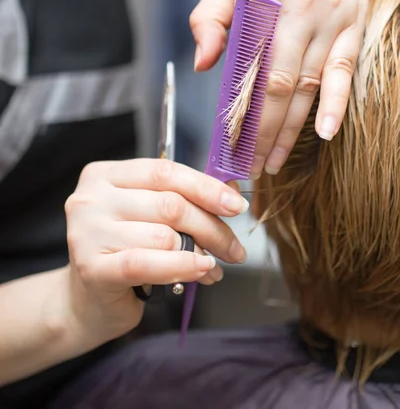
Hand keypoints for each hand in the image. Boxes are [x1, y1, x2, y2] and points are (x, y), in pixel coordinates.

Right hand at [63, 159, 248, 343]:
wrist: (89, 302)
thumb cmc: (125, 252)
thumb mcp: (152, 217)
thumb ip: (184, 199)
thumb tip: (231, 192)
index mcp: (107, 175)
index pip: (166, 171)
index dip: (207, 188)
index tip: (237, 206)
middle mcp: (91, 198)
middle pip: (170, 205)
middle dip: (212, 228)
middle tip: (234, 249)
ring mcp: (87, 232)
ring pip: (164, 236)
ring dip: (200, 254)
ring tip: (212, 267)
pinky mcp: (91, 267)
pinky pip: (148, 263)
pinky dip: (182, 267)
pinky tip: (203, 271)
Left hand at [190, 0, 377, 177]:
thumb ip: (213, 16)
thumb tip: (203, 65)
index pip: (244, 69)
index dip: (236, 113)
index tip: (225, 146)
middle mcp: (299, 9)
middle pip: (276, 87)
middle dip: (261, 134)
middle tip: (249, 168)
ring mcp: (332, 17)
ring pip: (307, 86)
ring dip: (290, 130)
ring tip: (275, 163)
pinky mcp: (355, 23)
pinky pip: (345, 71)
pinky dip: (335, 105)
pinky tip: (325, 135)